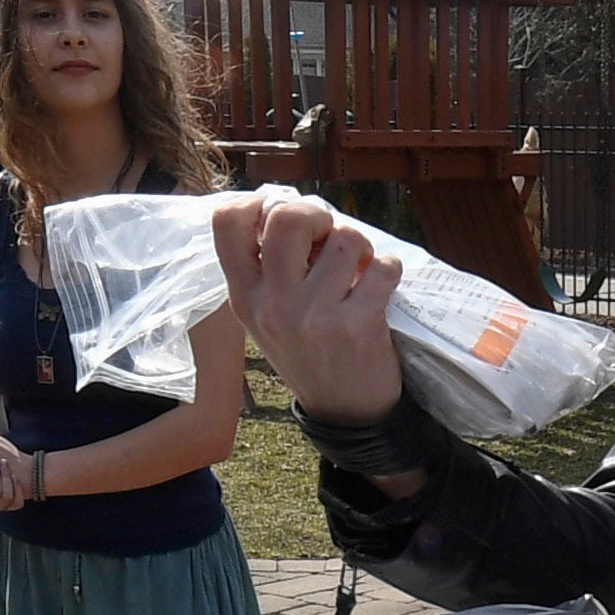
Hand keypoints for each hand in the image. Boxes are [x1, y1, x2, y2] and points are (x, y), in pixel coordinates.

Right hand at [210, 191, 404, 422]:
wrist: (344, 412)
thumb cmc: (309, 350)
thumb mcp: (269, 314)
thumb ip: (270, 265)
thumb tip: (289, 204)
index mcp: (244, 296)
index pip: (226, 223)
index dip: (258, 202)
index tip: (281, 216)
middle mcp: (272, 306)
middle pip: (287, 217)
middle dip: (318, 214)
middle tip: (328, 236)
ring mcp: (314, 317)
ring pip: (345, 238)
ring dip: (361, 247)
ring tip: (358, 271)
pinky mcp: (357, 327)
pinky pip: (383, 266)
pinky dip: (388, 269)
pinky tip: (379, 288)